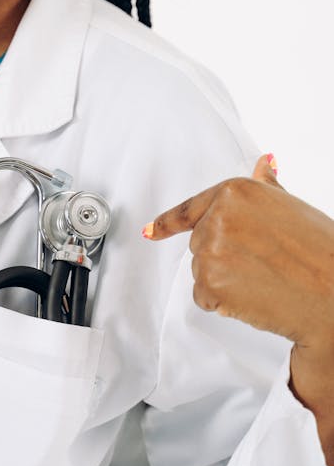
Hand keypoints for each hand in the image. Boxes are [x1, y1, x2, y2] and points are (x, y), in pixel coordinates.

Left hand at [144, 155, 333, 465]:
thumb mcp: (292, 207)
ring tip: (265, 278)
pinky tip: (254, 296)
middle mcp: (218, 216)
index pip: (191, 207)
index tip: (150, 231)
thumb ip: (267, 187)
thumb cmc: (322, 251)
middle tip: (264, 263)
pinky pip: (204, 296)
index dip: (168, 222)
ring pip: (201, 270)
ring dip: (224, 280)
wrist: (333, 294)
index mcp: (236, 192)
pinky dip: (224, 303)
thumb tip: (265, 162)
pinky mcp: (209, 284)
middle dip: (224, 255)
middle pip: (200, 243)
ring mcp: (210, 250)